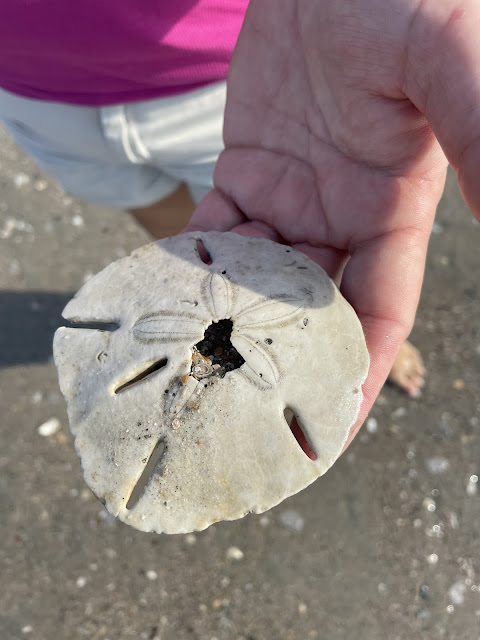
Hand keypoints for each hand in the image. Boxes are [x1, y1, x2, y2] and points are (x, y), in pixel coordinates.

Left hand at [186, 0, 479, 444]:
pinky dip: (196, 265)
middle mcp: (344, 219)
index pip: (379, 315)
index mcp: (395, 212)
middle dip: (281, 360)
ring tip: (191, 362)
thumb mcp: (446, 54)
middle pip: (311, 312)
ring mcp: (292, 198)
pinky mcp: (247, 172)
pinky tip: (169, 297)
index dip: (355, 375)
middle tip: (239, 413)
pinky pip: (219, 234)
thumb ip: (477, 128)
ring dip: (228, 317)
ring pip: (258, 280)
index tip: (324, 430)